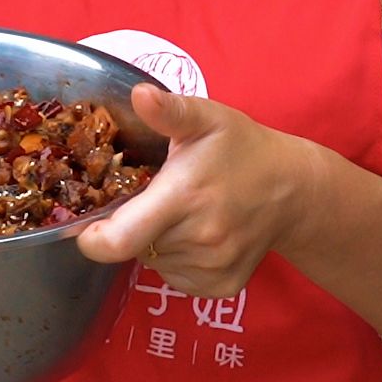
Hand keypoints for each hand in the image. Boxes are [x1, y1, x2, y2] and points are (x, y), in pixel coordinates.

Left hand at [76, 83, 320, 298]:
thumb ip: (169, 110)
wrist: (293, 188)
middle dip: (133, 225)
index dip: (93, 239)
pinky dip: (177, 260)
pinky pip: (177, 278)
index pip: (120, 240)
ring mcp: (213, 267)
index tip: (88, 226)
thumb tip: (139, 94)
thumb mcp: (207, 118)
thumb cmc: (242, 148)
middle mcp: (199, 239)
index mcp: (184, 196)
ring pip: (154, 262)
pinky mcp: (224, 286)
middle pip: (135, 247)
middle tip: (157, 197)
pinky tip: (197, 234)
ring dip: (156, 242)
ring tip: (183, 212)